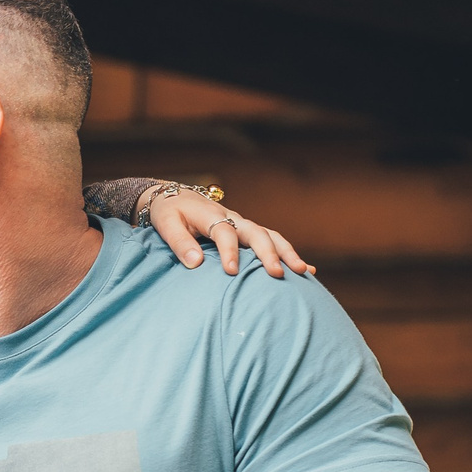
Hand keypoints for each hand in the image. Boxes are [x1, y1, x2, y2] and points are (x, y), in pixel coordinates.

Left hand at [145, 187, 313, 279]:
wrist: (175, 198)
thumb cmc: (169, 213)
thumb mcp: (166, 224)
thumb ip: (180, 243)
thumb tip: (195, 263)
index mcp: (210, 215)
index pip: (224, 231)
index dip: (229, 251)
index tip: (232, 272)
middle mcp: (232, 218)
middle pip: (256, 232)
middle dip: (268, 253)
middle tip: (278, 273)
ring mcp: (242, 224)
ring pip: (270, 235)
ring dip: (286, 252)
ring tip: (302, 271)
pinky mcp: (247, 232)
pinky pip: (272, 241)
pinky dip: (288, 254)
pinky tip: (306, 270)